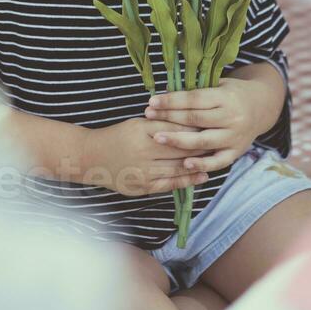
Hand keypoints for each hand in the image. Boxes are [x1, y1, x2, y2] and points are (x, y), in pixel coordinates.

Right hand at [81, 117, 209, 196]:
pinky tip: (199, 177)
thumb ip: (160, 123)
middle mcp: (144, 151)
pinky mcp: (142, 187)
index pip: (175, 129)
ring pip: (177, 168)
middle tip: (219, 143)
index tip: (211, 126)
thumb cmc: (116, 136)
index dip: (194, 129)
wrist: (91, 157)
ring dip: (197, 165)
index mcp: (142, 131)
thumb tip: (187, 122)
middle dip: (201, 147)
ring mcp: (143, 171)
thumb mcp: (137, 124)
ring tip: (214, 162)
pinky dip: (186, 181)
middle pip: (179, 149)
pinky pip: (169, 184)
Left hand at [143, 77, 267, 173]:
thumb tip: (165, 91)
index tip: (152, 101)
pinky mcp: (237, 152)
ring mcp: (235, 137)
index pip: (194, 100)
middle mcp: (232, 117)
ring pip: (203, 141)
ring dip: (179, 141)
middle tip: (148, 116)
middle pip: (196, 119)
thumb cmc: (232, 93)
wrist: (262, 106)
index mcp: (226, 97)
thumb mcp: (218, 84)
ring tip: (157, 138)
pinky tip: (184, 164)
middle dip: (170, 118)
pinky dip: (202, 164)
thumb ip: (195, 90)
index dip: (172, 101)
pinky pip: (218, 162)